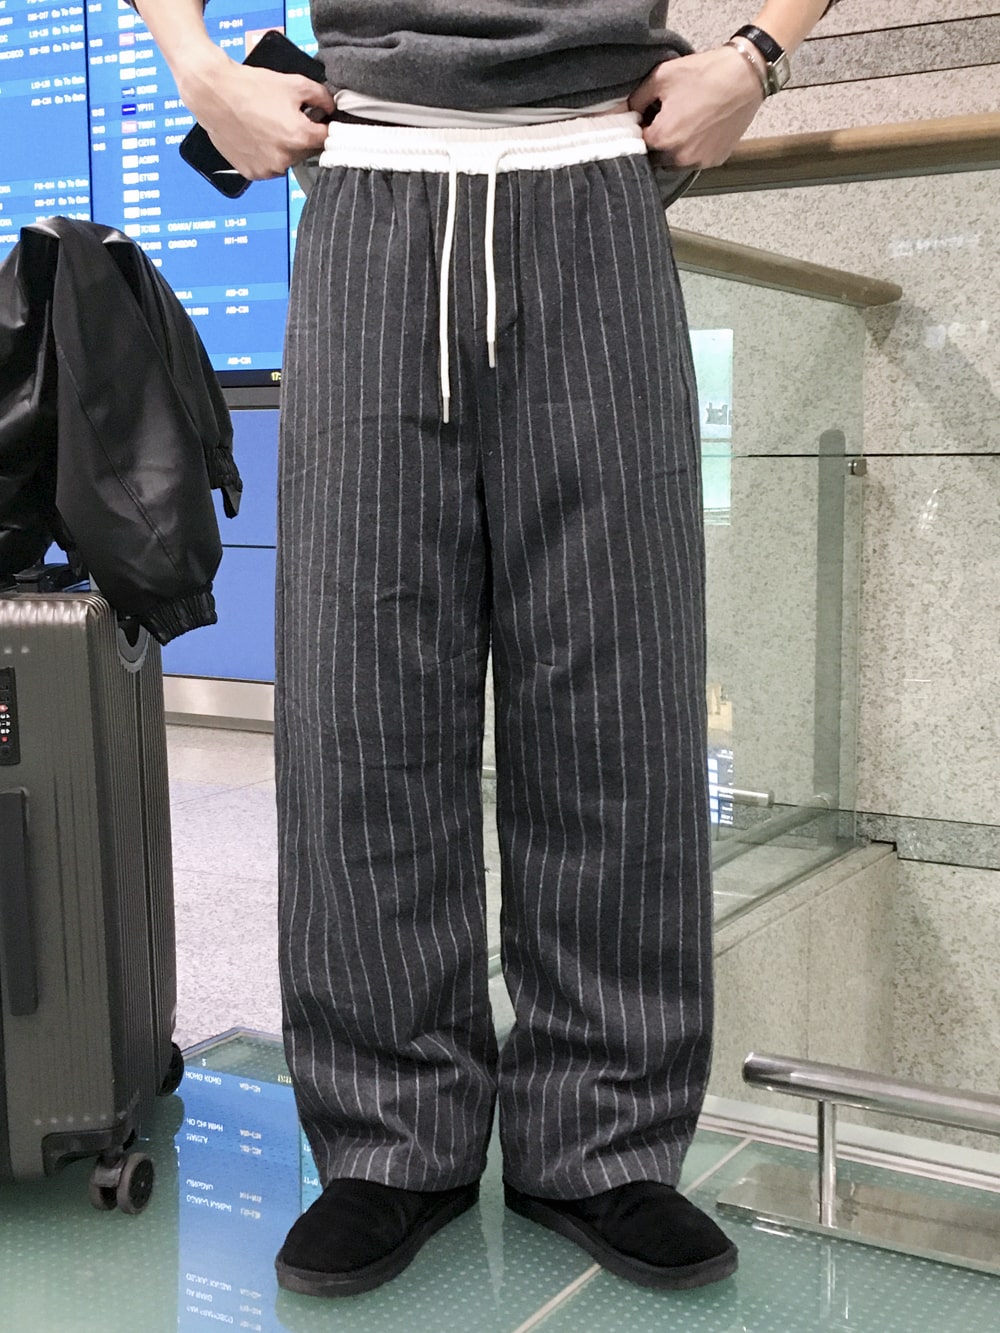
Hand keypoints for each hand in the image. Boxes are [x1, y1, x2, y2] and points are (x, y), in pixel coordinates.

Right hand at [176, 46, 335, 179]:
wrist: (214, 93)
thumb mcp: (294, 83)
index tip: (322, 121)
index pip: (328, 140)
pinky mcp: (253, 173)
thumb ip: (321, 97)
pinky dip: (268, 156)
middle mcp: (285, 159)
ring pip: (289, 162)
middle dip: (304, 137)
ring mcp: (268, 169)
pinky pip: (270, 168)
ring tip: (271, 127)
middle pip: (308, 152)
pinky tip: (259, 138)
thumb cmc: (252, 86)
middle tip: (290, 118)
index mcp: (300, 137)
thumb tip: (332, 109)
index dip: (327, 128)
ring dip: (287, 149)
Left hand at [629, 46, 765, 168]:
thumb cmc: (704, 74)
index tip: (646, 117)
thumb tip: (626, 111)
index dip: (640, 129)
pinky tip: (701, 128)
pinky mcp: (715, 160)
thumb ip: (637, 98)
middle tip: (667, 118)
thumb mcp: (661, 76)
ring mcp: (699, 161)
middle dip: (657, 140)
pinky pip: (696, 159)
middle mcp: (678, 157)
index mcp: (662, 138)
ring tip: (685, 122)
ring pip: (675, 162)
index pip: (637, 142)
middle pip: (655, 156)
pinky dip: (694, 149)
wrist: (745, 76)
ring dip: (674, 148)